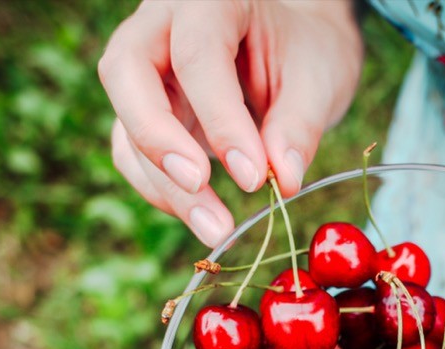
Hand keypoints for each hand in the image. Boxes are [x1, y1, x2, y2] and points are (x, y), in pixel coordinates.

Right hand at [98, 0, 362, 245]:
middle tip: (200, 185)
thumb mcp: (320, 79)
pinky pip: (132, 152)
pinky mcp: (143, 111)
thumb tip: (283, 180)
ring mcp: (144, 68)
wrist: (295, 46)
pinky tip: (205, 215)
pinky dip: (162, 190)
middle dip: (158, 138)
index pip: (197, 55)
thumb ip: (300, 125)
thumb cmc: (306, 51)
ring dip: (163, 183)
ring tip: (216, 228)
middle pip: (126, 73)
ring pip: (124, 122)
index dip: (221, 119)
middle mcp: (161, 25)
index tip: (254, 178)